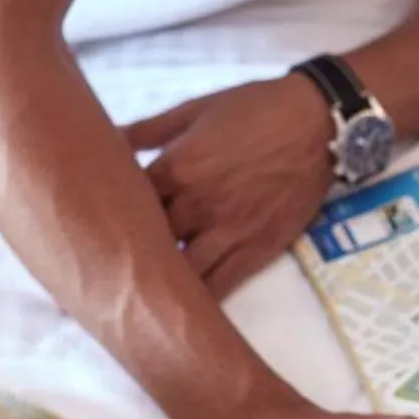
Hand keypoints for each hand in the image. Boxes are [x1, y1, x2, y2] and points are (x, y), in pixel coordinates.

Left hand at [124, 73, 335, 297]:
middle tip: (114, 264)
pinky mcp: (257, 251)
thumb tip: (105, 138)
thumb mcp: (195, 109)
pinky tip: (182, 309)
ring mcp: (228, 233)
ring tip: (143, 294)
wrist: (319, 124)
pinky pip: (220, 286)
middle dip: (131, 253)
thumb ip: (148, 130)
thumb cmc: (255, 109)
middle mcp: (197, 207)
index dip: (111, 215)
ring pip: (181, 274)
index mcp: (175, 169)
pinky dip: (198, 300)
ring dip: (161, 283)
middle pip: (148, 244)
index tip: (99, 223)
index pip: (126, 204)